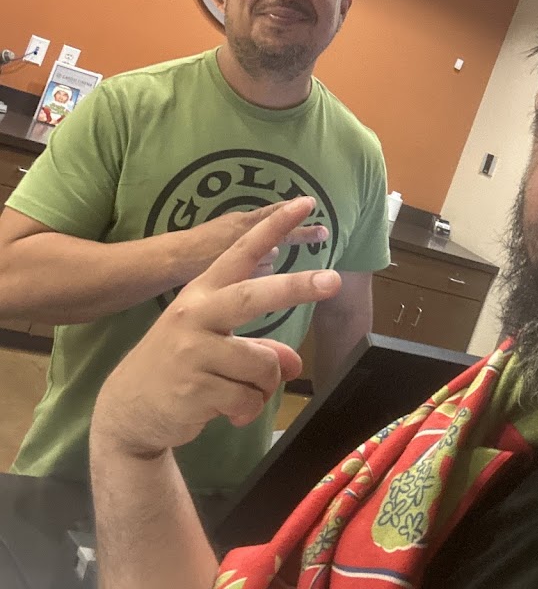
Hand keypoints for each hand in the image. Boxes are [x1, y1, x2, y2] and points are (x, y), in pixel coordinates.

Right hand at [91, 197, 340, 458]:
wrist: (127, 409)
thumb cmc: (180, 365)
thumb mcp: (215, 344)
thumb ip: (258, 346)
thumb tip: (293, 364)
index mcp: (203, 292)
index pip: (243, 252)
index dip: (274, 228)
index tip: (306, 203)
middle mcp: (196, 313)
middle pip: (255, 296)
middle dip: (297, 286)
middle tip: (333, 281)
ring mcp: (193, 351)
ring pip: (263, 364)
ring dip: (264, 386)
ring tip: (242, 392)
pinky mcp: (194, 389)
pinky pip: (249, 399)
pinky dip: (248, 410)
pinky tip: (226, 411)